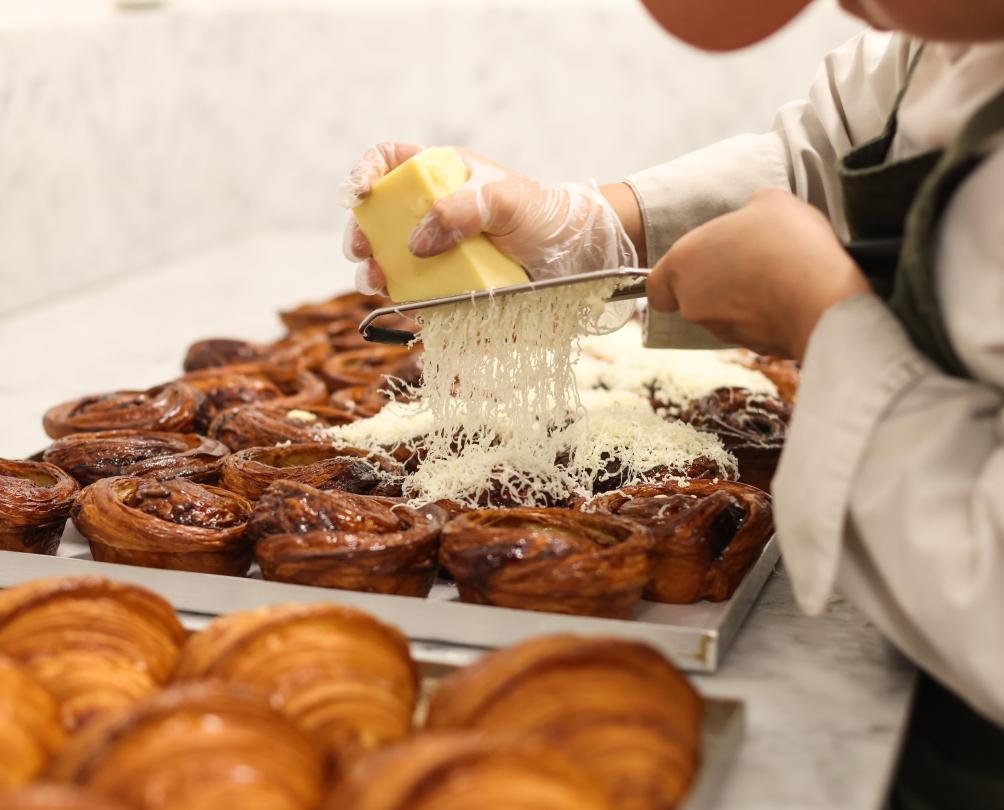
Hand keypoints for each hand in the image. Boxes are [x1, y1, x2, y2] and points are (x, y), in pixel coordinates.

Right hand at [340, 142, 636, 293]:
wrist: (575, 256)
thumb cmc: (543, 215)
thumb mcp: (505, 200)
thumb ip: (460, 210)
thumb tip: (415, 243)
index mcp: (442, 175)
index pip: (389, 161)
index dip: (366, 172)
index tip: (358, 195)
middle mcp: (432, 211)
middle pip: (378, 217)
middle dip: (361, 233)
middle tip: (361, 251)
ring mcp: (438, 249)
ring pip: (389, 258)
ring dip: (374, 271)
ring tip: (377, 282)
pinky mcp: (448, 283)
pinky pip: (415, 291)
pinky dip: (404, 299)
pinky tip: (404, 302)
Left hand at [647, 189, 869, 359]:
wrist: (823, 296)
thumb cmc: (788, 243)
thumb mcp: (768, 202)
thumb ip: (747, 212)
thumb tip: (754, 218)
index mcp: (684, 263)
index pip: (655, 285)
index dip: (672, 277)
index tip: (697, 265)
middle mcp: (693, 303)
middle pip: (692, 297)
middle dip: (715, 283)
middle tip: (747, 262)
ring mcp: (721, 329)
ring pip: (721, 315)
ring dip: (740, 299)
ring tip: (776, 276)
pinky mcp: (751, 347)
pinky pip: (751, 329)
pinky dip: (764, 316)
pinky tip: (790, 296)